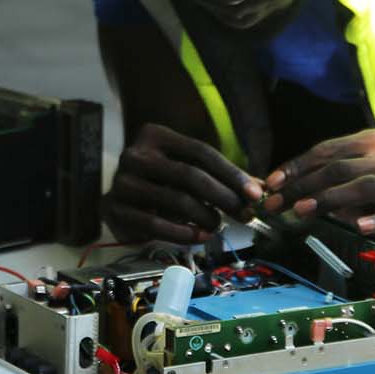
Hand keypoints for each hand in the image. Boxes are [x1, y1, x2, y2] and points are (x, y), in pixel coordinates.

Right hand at [103, 123, 261, 243]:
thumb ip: (219, 176)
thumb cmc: (160, 181)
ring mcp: (122, 181)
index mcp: (154, 135)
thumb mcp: (187, 170)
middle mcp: (135, 154)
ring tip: (218, 226)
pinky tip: (199, 237)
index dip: (230, 173)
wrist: (118, 198)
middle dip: (224, 197)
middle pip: (190, 175)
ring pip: (176, 200)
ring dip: (206, 217)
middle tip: (246, 215)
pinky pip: (154, 224)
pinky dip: (182, 233)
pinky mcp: (114, 208)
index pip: (200, 151)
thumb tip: (260, 188)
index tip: (255, 193)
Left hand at [261, 127, 374, 237]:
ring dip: (328, 199)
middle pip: (339, 168)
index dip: (296, 166)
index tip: (272, 183)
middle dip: (303, 186)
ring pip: (362, 186)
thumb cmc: (372, 194)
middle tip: (278, 203)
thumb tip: (277, 185)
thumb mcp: (348, 176)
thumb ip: (320, 174)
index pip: (327, 150)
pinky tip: (360, 227)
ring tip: (302, 210)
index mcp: (373, 140)